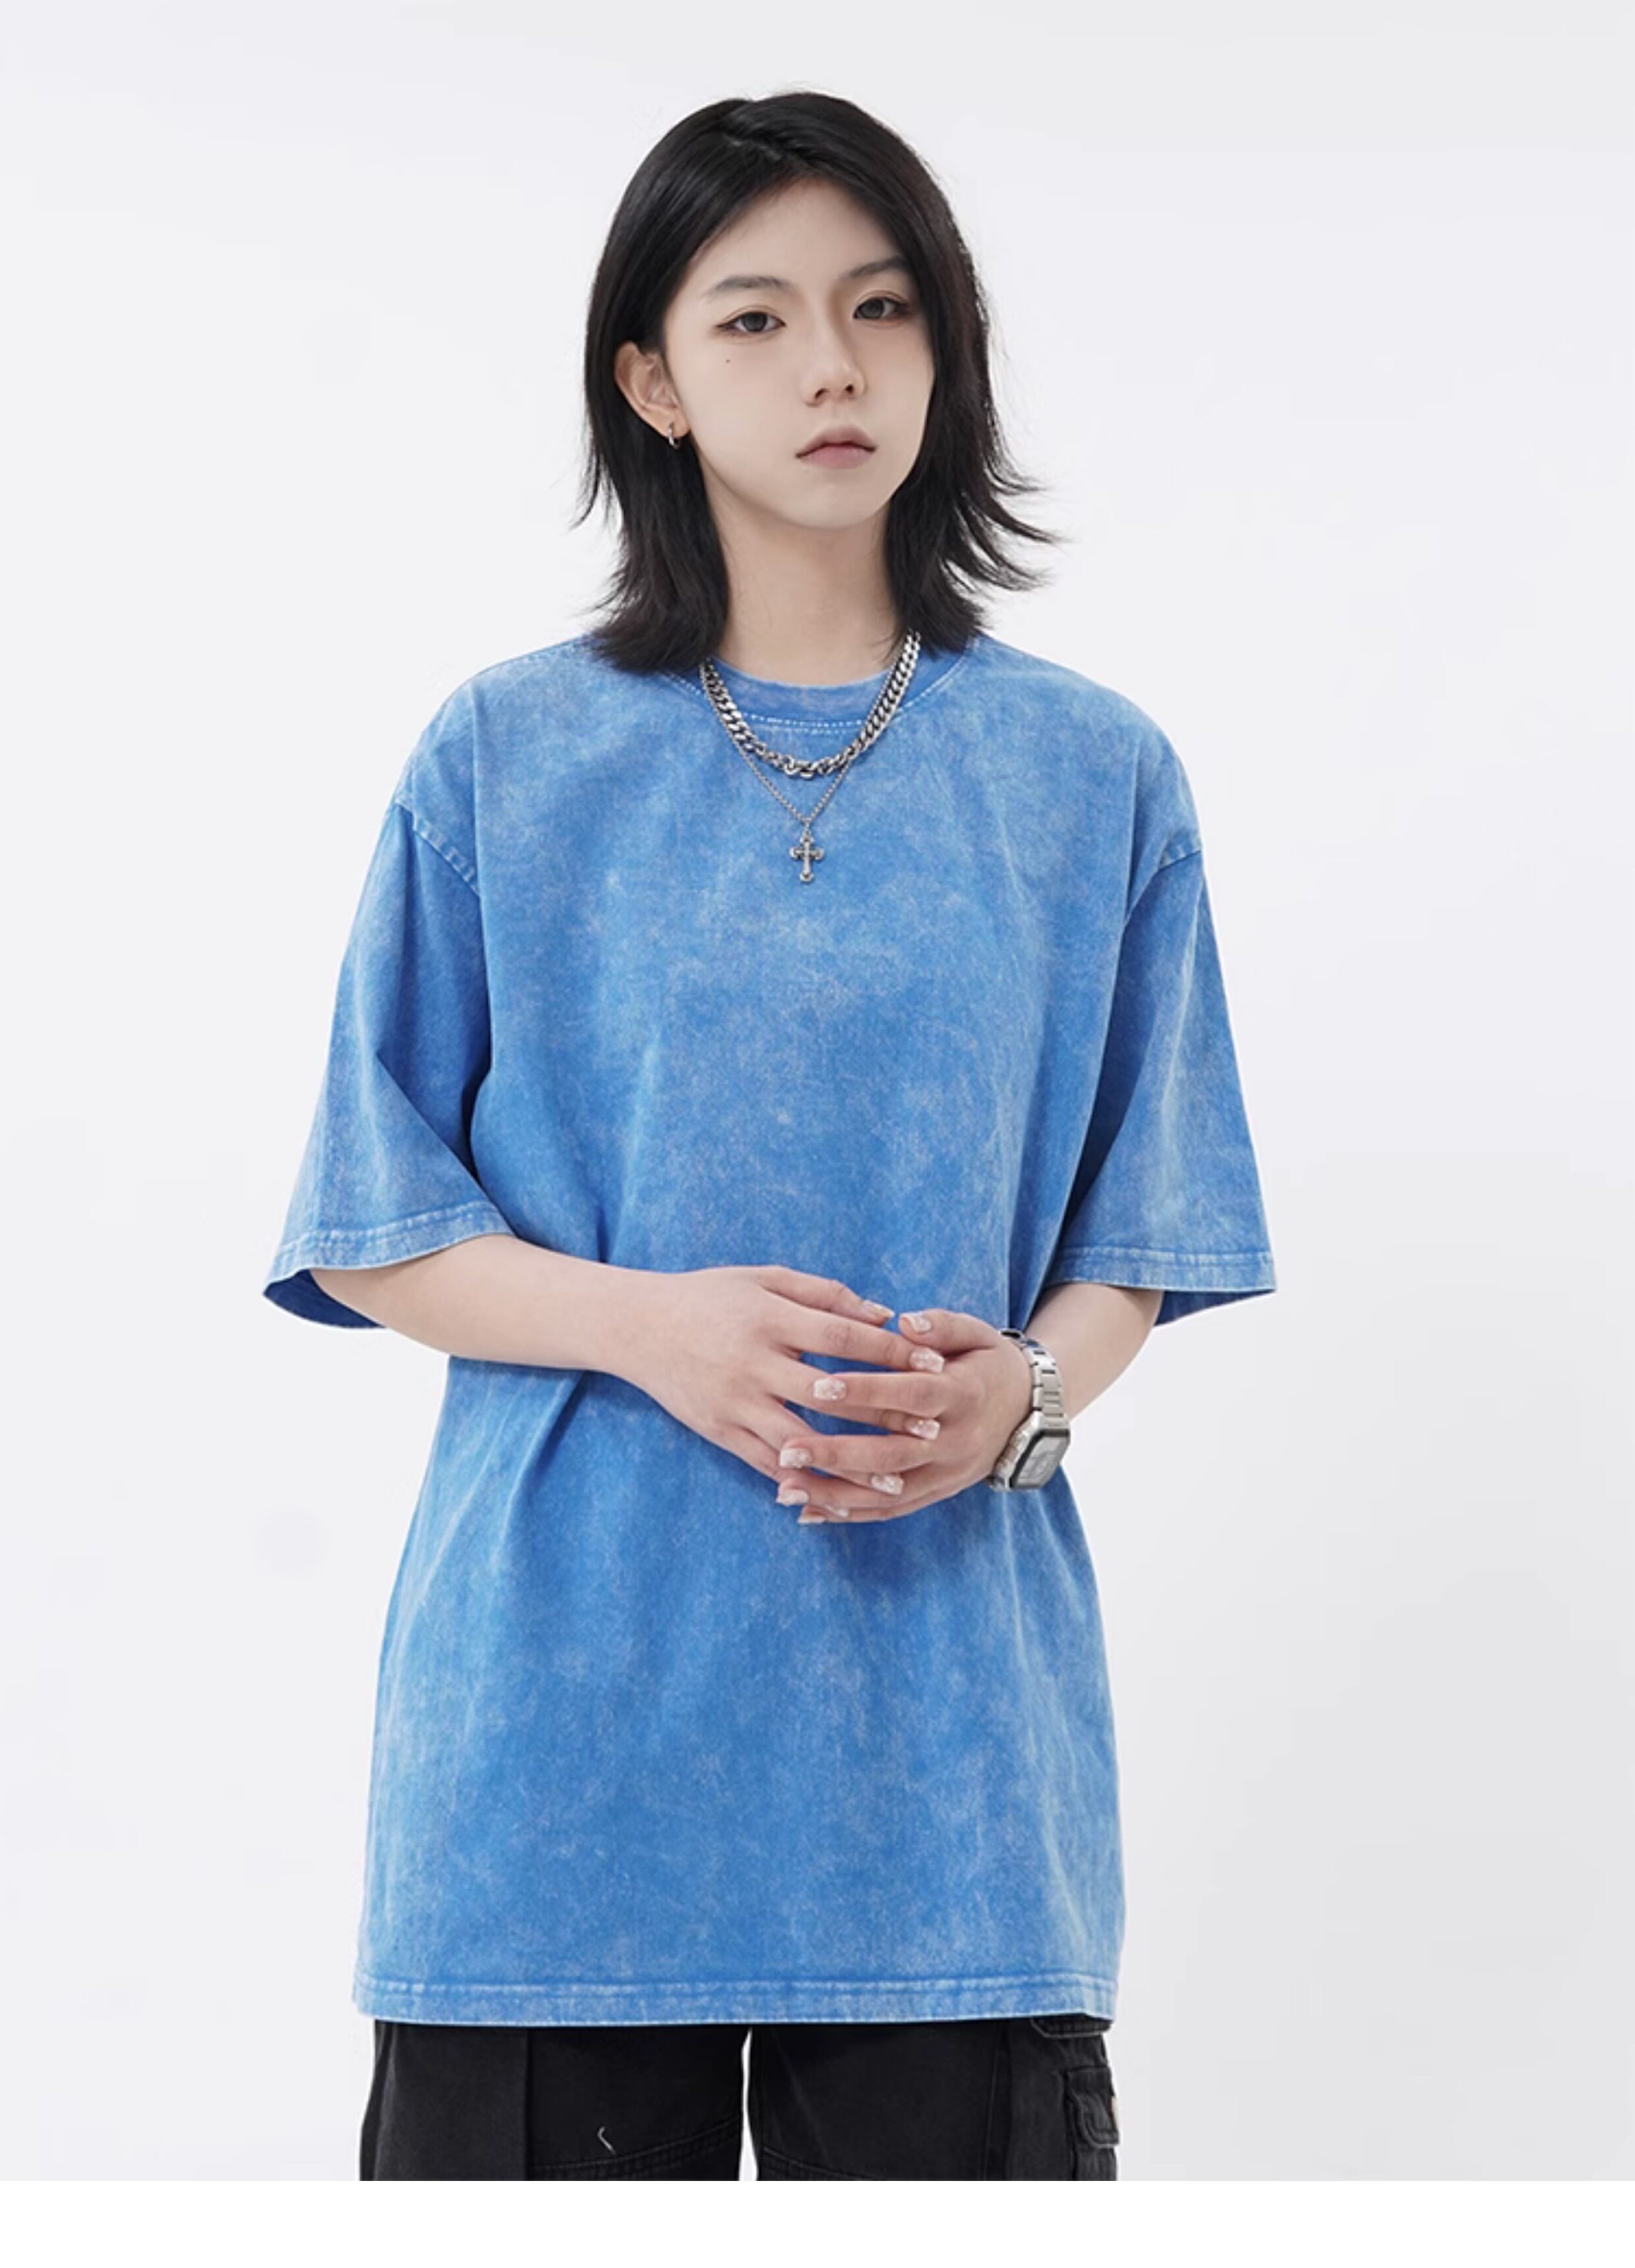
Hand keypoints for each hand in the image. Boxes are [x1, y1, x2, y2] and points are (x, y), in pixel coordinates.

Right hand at [621, 1263, 953, 1501]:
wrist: (637, 1327)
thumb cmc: (709, 1296)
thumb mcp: (764, 1279)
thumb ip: (825, 1294)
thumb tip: (884, 1315)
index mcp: (768, 1319)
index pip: (842, 1338)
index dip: (891, 1352)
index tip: (934, 1364)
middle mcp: (753, 1364)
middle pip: (830, 1395)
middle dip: (885, 1414)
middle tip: (932, 1429)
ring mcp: (734, 1403)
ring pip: (802, 1442)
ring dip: (852, 1464)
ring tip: (896, 1480)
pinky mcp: (719, 1431)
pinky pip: (766, 1463)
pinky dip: (805, 1481)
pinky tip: (839, 1494)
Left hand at [771, 1305, 1035, 1526]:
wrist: (1029, 1411)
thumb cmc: (988, 1362)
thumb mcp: (977, 1333)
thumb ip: (941, 1324)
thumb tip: (904, 1320)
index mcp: (962, 1394)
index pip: (910, 1394)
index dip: (867, 1390)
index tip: (819, 1385)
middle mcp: (955, 1441)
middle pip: (892, 1453)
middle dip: (837, 1454)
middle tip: (787, 1449)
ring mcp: (947, 1474)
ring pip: (887, 1493)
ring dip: (834, 1494)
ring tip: (785, 1489)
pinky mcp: (938, 1493)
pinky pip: (891, 1510)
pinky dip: (851, 1513)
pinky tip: (810, 1512)